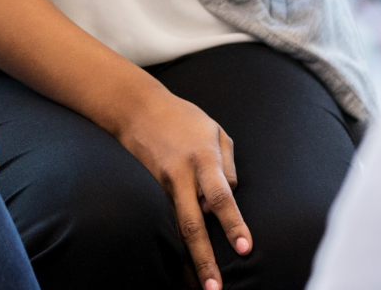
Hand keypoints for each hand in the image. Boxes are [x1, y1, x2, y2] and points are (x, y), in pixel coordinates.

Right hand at [109, 87, 251, 289]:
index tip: (244, 248)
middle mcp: (180, 175)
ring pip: (173, 229)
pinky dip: (170, 245)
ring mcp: (159, 185)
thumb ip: (228, 165)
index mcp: (203, 159)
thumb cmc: (183, 119)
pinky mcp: (147, 190)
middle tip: (214, 288)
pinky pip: (163, 221)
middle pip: (192, 224)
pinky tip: (178, 268)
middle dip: (204, 259)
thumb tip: (226, 200)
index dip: (233, 224)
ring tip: (197, 288)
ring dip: (185, 261)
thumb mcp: (216, 131)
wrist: (135, 108)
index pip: (221, 196)